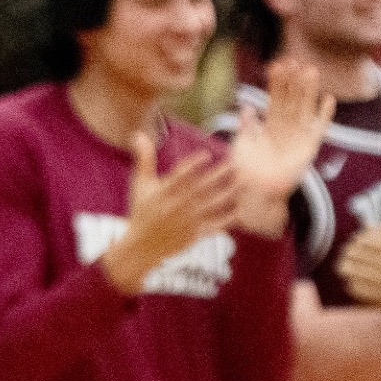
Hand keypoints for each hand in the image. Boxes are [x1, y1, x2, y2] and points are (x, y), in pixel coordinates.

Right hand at [101, 133, 239, 293]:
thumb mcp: (140, 185)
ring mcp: (187, 221)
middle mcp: (176, 206)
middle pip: (200, 188)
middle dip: (218, 175)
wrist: (141, 247)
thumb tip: (139, 134)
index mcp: (163, 193)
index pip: (179, 176)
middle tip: (235, 163)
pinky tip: (240, 207)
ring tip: (242, 182)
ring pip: (212, 205)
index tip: (206, 154)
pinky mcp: (195, 234)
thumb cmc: (142, 211)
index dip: (193, 164)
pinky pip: (215, 225)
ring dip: (228, 193)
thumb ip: (144, 159)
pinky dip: (228, 217)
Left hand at [227, 60, 334, 234]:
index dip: (276, 83)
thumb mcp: (241, 144)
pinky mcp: (309, 148)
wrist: (256, 193)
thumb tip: (247, 106)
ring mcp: (298, 138)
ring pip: (304, 109)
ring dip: (308, 90)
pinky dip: (324, 115)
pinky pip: (318, 128)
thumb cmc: (244, 172)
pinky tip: (328, 99)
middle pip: (291, 100)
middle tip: (296, 61)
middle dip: (293, 81)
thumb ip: (246, 126)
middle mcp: (285, 130)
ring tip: (311, 71)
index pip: (274, 100)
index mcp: (269, 128)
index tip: (277, 64)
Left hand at [337, 224, 380, 314]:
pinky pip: (358, 289)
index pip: (369, 241)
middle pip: (358, 256)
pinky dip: (352, 283)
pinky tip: (353, 279)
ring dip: (346, 267)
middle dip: (349, 252)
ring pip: (355, 273)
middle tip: (347, 252)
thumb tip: (367, 224)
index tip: (355, 240)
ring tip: (345, 265)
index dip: (358, 240)